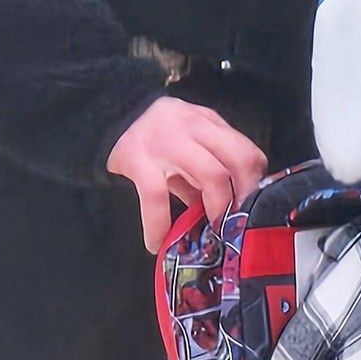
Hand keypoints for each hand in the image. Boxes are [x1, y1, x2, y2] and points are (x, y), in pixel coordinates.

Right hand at [107, 96, 267, 252]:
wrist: (105, 115)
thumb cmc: (155, 137)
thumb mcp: (187, 144)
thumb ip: (209, 168)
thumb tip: (231, 209)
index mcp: (208, 122)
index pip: (248, 150)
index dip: (255, 182)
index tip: (253, 205)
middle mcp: (193, 126)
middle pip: (239, 160)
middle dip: (244, 196)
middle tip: (239, 221)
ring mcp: (166, 142)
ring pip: (211, 174)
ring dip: (218, 208)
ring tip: (213, 231)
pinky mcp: (138, 160)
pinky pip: (157, 197)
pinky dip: (159, 225)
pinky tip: (157, 244)